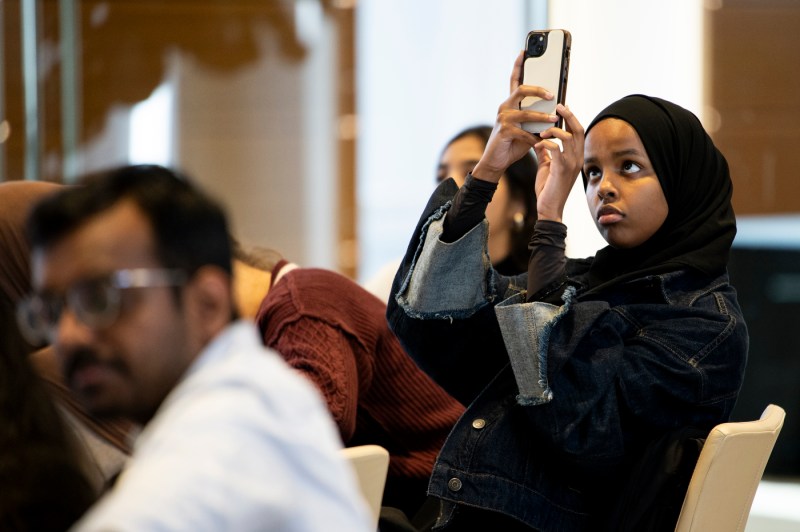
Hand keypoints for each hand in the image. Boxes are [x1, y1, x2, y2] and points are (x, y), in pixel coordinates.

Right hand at [472, 51, 558, 182]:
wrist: (496, 162)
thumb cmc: (513, 144)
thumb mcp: (528, 128)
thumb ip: (540, 117)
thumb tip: (562, 108)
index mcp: (511, 104)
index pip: (514, 80)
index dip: (518, 65)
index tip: (524, 51)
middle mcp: (505, 107)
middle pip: (521, 90)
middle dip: (538, 90)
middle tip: (552, 95)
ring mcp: (503, 119)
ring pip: (525, 112)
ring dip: (542, 117)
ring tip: (554, 120)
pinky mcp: (504, 132)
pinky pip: (524, 132)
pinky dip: (535, 138)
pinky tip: (541, 142)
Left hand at [533, 104, 584, 221]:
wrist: (548, 208)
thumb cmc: (548, 188)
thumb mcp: (547, 166)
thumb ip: (546, 152)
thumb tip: (539, 141)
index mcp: (576, 157)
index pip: (579, 132)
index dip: (572, 118)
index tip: (563, 107)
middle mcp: (578, 159)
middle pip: (578, 130)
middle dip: (568, 115)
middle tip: (558, 106)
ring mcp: (571, 164)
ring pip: (568, 137)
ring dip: (554, 130)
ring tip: (541, 131)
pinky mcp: (561, 169)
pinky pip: (556, 149)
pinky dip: (546, 143)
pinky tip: (537, 144)